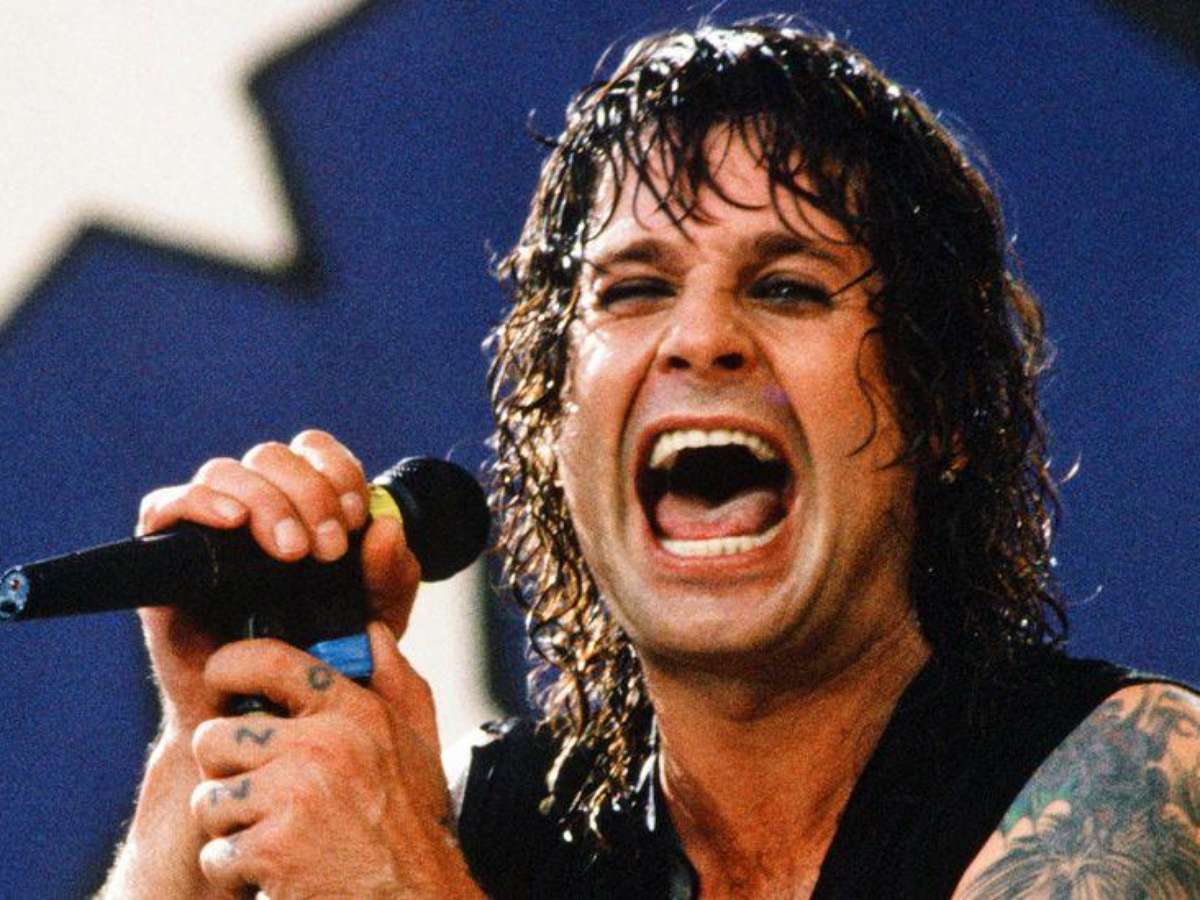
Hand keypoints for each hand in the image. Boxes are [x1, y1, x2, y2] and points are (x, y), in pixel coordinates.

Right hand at [135, 429, 418, 732]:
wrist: (269, 716)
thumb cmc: (323, 654)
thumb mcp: (379, 613)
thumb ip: (391, 572)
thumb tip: (386, 526)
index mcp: (303, 502)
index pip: (313, 450)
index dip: (338, 471)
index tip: (357, 517)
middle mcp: (255, 505)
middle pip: (272, 457)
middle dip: (309, 494)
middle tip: (328, 549)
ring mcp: (208, 527)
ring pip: (224, 472)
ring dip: (266, 502)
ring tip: (293, 552)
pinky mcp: (167, 557)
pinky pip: (165, 505)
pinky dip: (199, 502)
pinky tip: (233, 523)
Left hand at [190, 623, 480, 897]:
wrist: (417, 898)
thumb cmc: (414, 825)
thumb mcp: (420, 740)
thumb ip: (396, 680)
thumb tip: (372, 633)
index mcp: (353, 712)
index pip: (271, 661)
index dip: (230, 665)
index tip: (220, 680)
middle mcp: (322, 745)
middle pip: (217, 736)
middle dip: (228, 770)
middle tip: (260, 792)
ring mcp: (294, 797)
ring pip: (210, 798)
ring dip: (232, 826)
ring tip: (275, 835)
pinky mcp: (272, 850)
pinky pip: (218, 852)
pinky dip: (239, 871)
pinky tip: (278, 870)